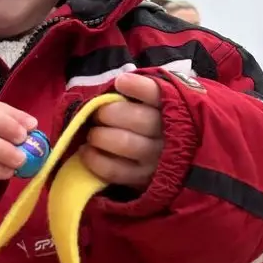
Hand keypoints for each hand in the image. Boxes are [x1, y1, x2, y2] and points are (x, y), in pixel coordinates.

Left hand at [81, 73, 165, 188]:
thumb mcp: (160, 102)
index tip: (121, 83)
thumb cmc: (159, 121)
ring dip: (100, 135)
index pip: (159, 95)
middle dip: (110, 113)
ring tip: (92, 132)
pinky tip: (86, 151)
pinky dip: (95, 159)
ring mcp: (156, 160)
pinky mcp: (142, 180)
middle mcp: (169, 136)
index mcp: (176, 110)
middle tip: (99, 113)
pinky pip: (114, 170)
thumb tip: (120, 83)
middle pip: (139, 119)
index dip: (138, 87)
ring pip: (125, 143)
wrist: (176, 159)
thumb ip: (145, 92)